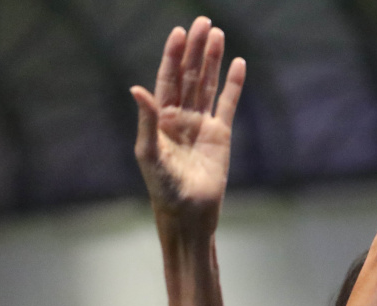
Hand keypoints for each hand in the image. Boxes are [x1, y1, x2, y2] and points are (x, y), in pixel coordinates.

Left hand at [133, 17, 244, 234]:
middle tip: (203, 22)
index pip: (168, 78)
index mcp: (160, 118)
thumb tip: (137, 89)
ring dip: (213, 60)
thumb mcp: (149, 153)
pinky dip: (234, 85)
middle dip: (195, 49)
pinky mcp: (221, 135)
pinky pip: (228, 104)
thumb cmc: (163, 187)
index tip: (179, 32)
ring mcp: (202, 124)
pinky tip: (238, 64)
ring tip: (218, 34)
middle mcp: (181, 116)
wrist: (189, 212)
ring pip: (208, 84)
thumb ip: (146, 120)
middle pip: (190, 75)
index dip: (173, 55)